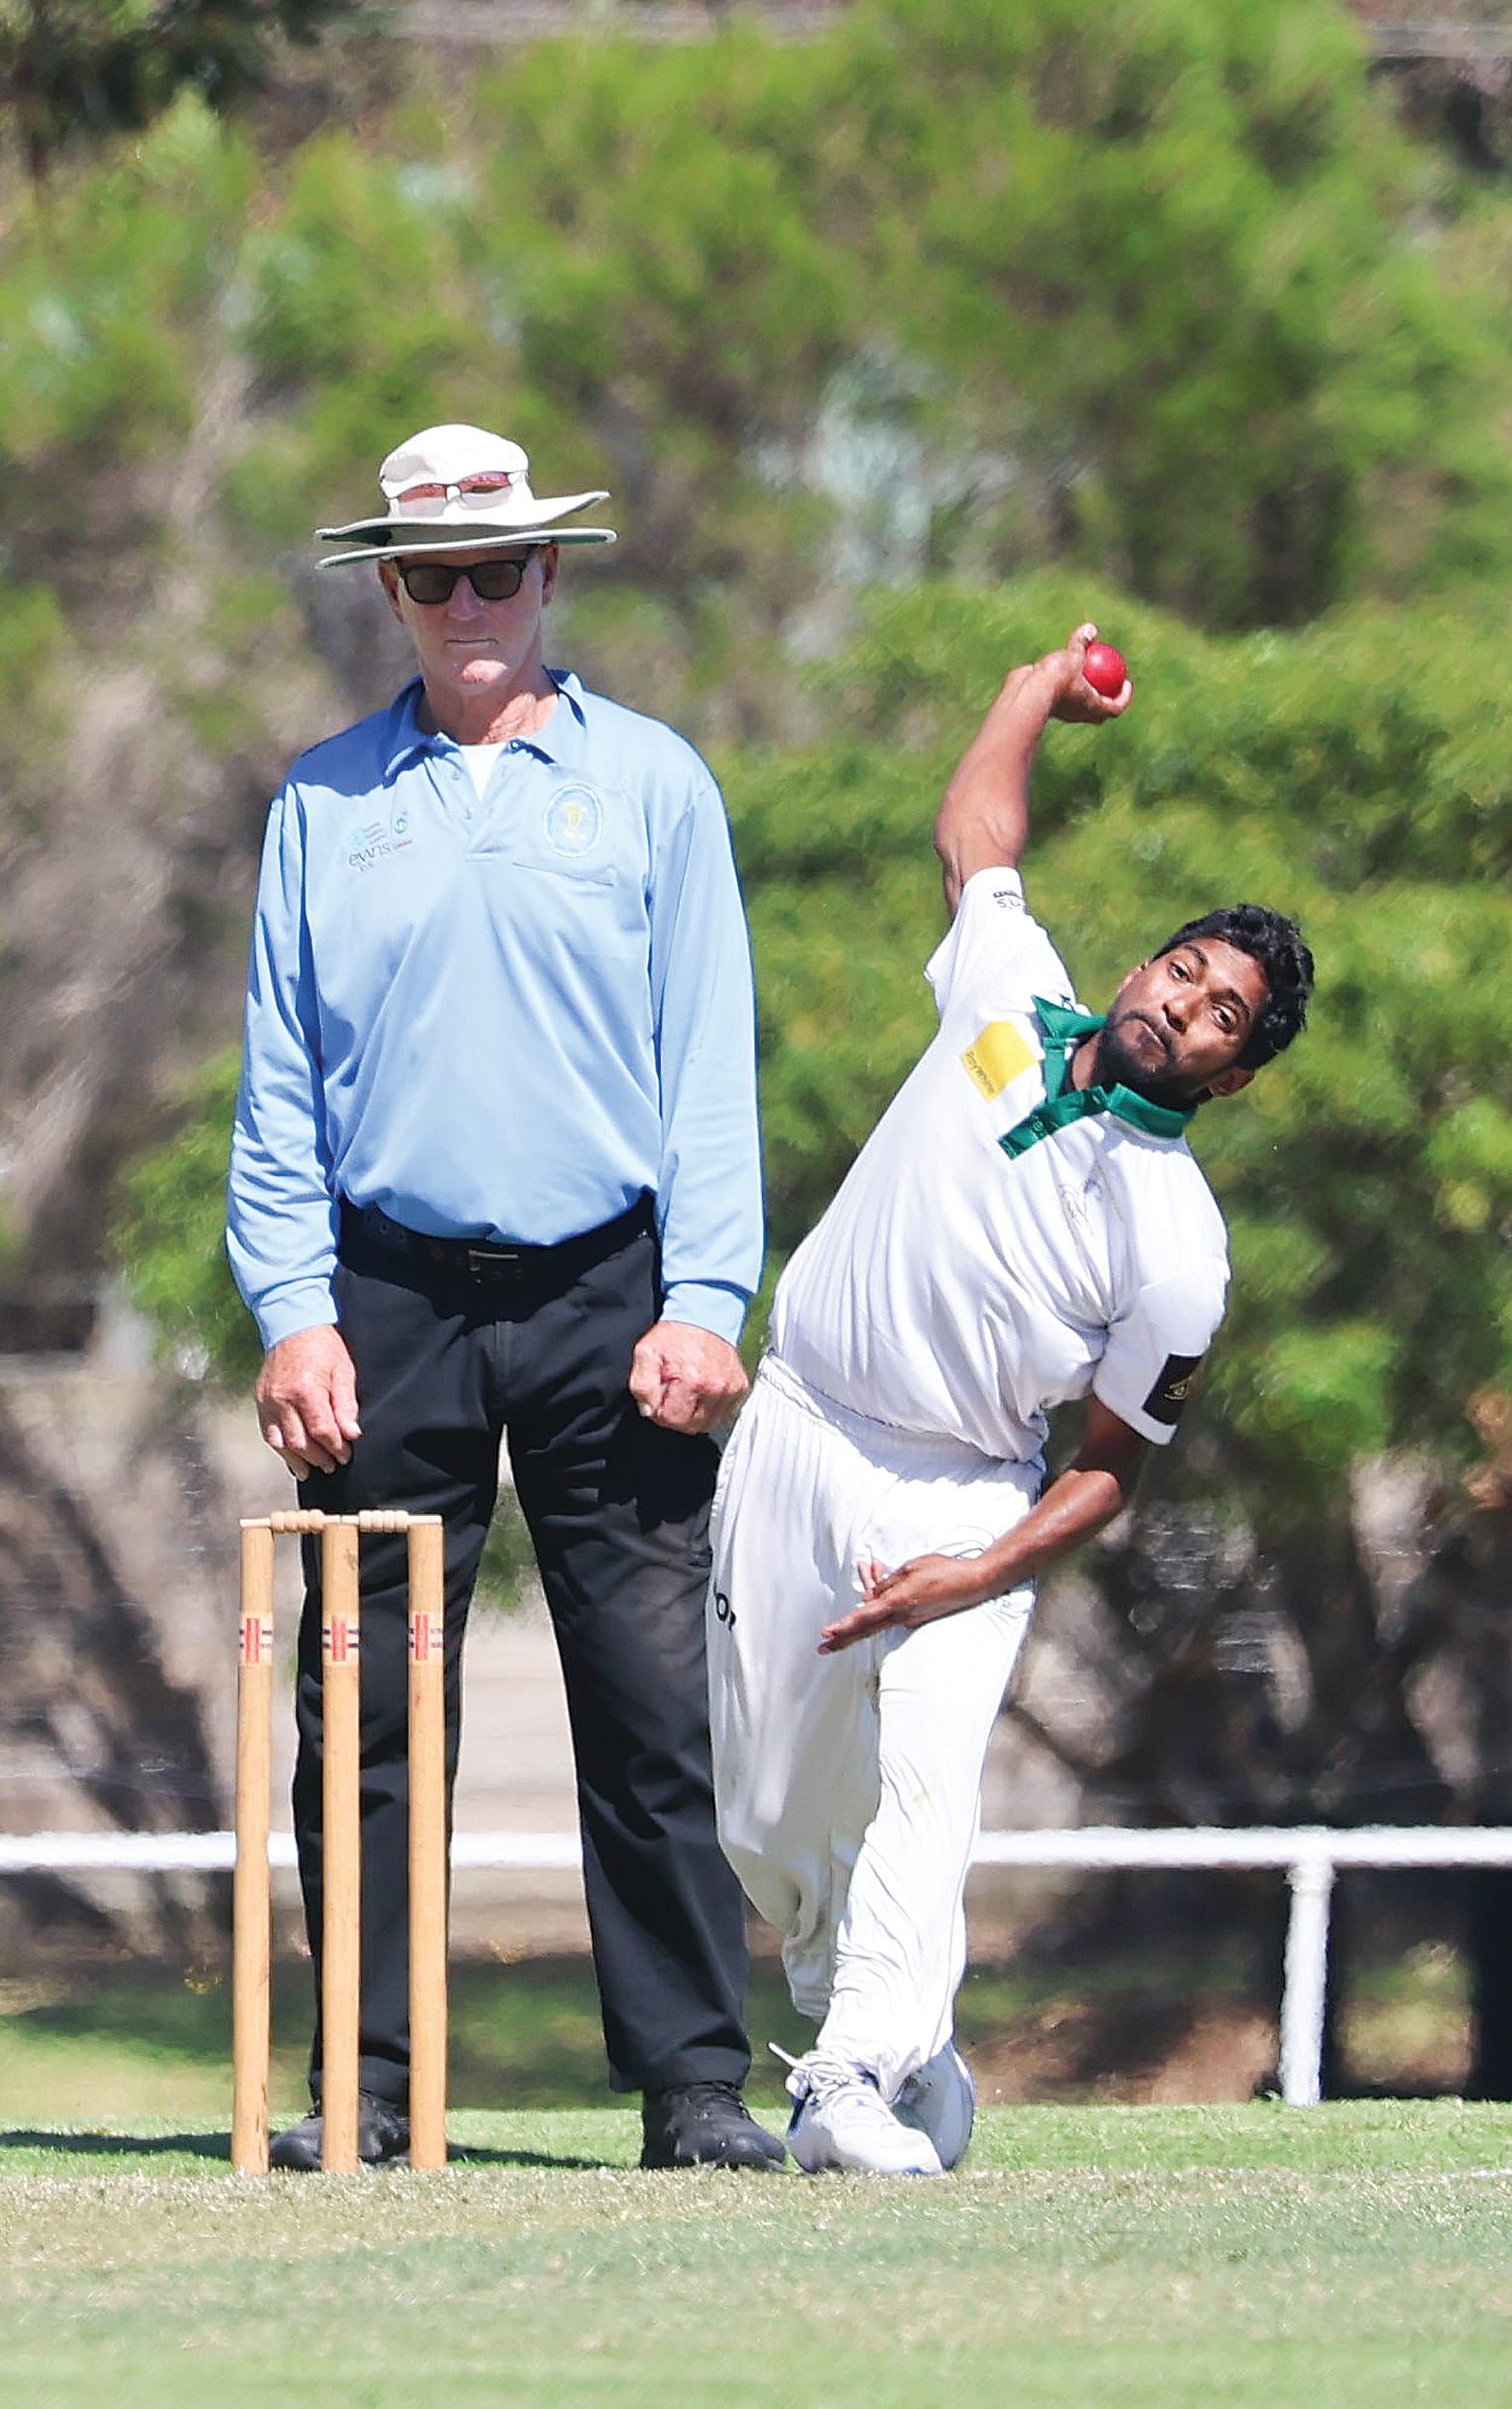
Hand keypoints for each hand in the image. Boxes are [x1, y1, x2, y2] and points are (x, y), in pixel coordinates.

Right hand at [254, 1325, 361, 1478]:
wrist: (291, 1324)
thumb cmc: (322, 1346)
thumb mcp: (343, 1371)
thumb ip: (346, 1405)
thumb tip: (351, 1434)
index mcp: (306, 1390)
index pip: (322, 1431)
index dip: (335, 1448)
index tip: (345, 1456)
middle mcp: (282, 1399)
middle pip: (300, 1442)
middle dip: (318, 1458)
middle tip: (331, 1466)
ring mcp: (267, 1401)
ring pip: (280, 1443)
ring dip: (296, 1460)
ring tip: (310, 1470)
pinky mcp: (259, 1401)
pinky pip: (267, 1432)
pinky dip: (279, 1448)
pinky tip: (290, 1457)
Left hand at [628, 1321, 748, 1435]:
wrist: (704, 1314)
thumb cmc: (675, 1334)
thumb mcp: (646, 1353)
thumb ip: (641, 1385)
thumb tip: (648, 1410)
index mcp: (692, 1380)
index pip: (672, 1420)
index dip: (660, 1412)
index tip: (659, 1396)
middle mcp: (716, 1387)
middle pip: (692, 1426)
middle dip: (677, 1415)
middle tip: (671, 1394)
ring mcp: (730, 1388)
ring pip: (709, 1423)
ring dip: (695, 1413)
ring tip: (686, 1391)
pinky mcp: (740, 1387)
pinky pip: (722, 1412)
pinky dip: (710, 1406)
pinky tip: (701, 1390)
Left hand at [818, 1553, 988, 1654]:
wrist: (973, 1582)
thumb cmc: (942, 1571)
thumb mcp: (909, 1569)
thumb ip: (888, 1584)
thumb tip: (871, 1596)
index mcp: (897, 1604)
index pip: (863, 1618)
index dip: (844, 1626)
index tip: (827, 1634)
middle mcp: (901, 1616)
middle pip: (865, 1629)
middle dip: (843, 1637)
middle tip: (822, 1648)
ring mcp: (910, 1618)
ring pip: (879, 1613)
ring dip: (868, 1596)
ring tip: (868, 1565)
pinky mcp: (917, 1616)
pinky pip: (893, 1609)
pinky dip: (883, 1595)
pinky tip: (881, 1573)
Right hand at [1045, 622, 1132, 723]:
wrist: (1027, 693)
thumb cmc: (1056, 679)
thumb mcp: (1074, 656)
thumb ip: (1082, 643)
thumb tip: (1091, 629)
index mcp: (1092, 707)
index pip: (1115, 708)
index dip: (1124, 698)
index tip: (1127, 683)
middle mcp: (1079, 713)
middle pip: (1099, 711)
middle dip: (1107, 698)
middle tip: (1110, 680)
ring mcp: (1064, 711)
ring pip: (1079, 703)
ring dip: (1085, 691)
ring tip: (1085, 671)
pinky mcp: (1049, 704)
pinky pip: (1062, 694)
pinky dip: (1066, 684)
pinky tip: (1062, 668)